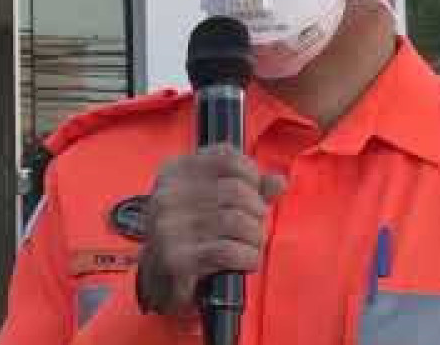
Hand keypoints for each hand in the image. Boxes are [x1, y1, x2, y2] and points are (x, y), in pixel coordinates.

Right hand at [136, 146, 285, 314]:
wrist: (159, 281)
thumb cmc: (192, 235)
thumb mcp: (214, 203)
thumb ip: (248, 188)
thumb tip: (280, 181)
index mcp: (175, 172)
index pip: (227, 158)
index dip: (252, 175)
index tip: (255, 194)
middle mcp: (167, 195)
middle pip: (236, 191)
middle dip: (257, 211)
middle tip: (257, 226)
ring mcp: (169, 226)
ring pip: (236, 221)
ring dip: (255, 236)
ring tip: (253, 245)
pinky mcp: (176, 258)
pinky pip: (228, 251)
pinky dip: (248, 257)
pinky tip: (248, 261)